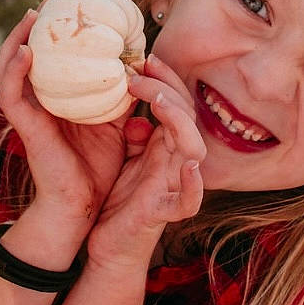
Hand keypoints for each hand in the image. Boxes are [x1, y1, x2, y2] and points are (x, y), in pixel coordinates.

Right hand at [0, 0, 140, 222]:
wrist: (83, 206)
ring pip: (7, 66)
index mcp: (55, 98)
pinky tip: (27, 51)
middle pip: (23, 53)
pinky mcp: (24, 127)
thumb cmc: (98, 168)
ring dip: (17, 37)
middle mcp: (36, 101)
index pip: (48, 56)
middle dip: (34, 22)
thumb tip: (140, 65)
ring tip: (33, 13)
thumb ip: (120, 96)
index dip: (55, 28)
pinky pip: (11, 94)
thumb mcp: (115, 124)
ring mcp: (27, 113)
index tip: (70, 0)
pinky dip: (15, 70)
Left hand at [87, 55, 206, 268]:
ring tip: (161, 103)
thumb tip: (135, 111)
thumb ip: (133, 133)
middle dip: (170, 89)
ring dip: (180, 123)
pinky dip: (193, 186)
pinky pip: (187, 202)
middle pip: (188, 118)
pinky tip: (191, 169)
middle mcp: (174, 162)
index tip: (145, 57)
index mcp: (164, 146)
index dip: (165, 79)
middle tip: (145, 68)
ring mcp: (172, 187)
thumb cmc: (120, 201)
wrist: (110, 247)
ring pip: (194, 150)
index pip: (176, 104)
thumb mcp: (125, 157)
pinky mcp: (161, 213)